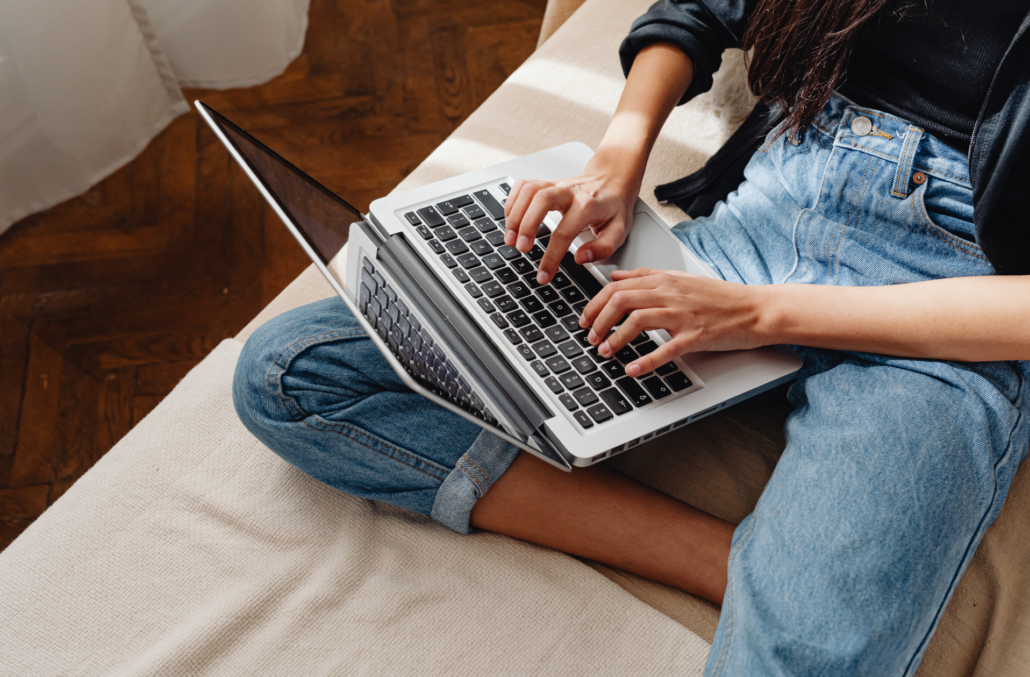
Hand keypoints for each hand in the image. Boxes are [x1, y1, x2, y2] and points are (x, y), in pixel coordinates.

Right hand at [502, 148, 641, 284]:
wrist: (614, 179)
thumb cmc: (614, 206)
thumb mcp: (620, 230)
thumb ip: (603, 247)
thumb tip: (580, 258)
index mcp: (588, 205)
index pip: (565, 232)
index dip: (551, 257)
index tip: (543, 275)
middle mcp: (569, 191)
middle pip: (541, 200)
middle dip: (526, 225)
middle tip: (520, 248)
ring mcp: (556, 184)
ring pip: (529, 190)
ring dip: (515, 214)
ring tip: (510, 238)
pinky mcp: (546, 182)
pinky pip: (523, 185)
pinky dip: (512, 202)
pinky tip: (510, 220)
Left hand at [578, 268, 766, 376]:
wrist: (755, 309)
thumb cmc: (720, 297)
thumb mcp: (680, 278)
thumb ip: (646, 276)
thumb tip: (616, 276)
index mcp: (665, 280)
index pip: (618, 286)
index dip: (595, 303)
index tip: (585, 318)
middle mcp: (671, 293)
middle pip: (621, 300)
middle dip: (599, 320)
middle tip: (589, 337)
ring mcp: (683, 314)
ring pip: (637, 320)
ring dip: (615, 338)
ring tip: (604, 352)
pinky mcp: (696, 336)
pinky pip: (665, 348)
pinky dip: (645, 360)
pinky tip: (631, 369)